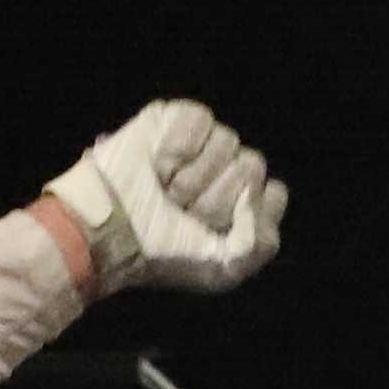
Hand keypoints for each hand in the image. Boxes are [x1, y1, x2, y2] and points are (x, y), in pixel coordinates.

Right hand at [43, 101, 287, 299]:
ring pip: (228, 141)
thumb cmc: (165, 253)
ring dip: (191, 177)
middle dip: (213, 198)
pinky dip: (178, 148)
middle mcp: (228, 169)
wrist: (113, 232)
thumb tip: (260, 193)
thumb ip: (261, 243)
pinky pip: (201, 119)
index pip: (274, 193)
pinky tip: (159, 166)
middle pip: (252, 165)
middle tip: (181, 212)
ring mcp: (205, 143)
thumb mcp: (222, 270)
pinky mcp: (177, 118)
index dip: (246, 211)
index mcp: (244, 204)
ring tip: (165, 191)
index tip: (215, 230)